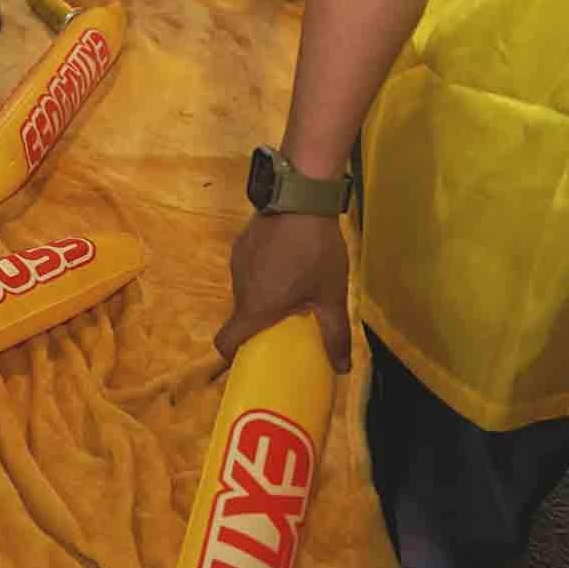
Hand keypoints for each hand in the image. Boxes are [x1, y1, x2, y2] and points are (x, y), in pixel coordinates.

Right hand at [214, 212, 352, 373]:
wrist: (300, 199)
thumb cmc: (316, 253)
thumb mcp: (332, 296)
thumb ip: (335, 334)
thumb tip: (342, 368)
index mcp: (257, 307)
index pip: (226, 341)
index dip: (233, 356)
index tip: (250, 361)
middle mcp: (239, 288)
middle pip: (240, 317)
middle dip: (259, 325)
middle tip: (287, 324)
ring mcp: (237, 265)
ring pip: (245, 293)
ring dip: (262, 298)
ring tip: (291, 289)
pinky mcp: (241, 245)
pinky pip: (247, 272)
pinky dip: (261, 276)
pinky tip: (285, 263)